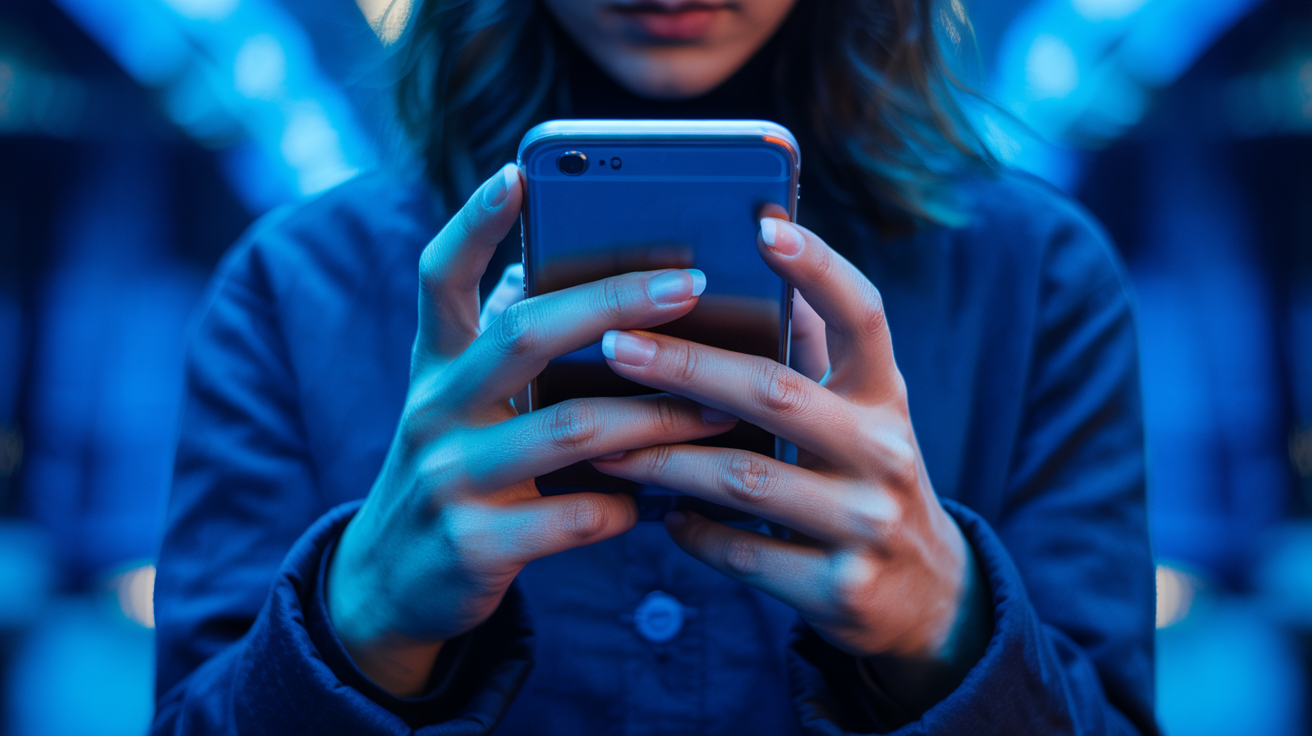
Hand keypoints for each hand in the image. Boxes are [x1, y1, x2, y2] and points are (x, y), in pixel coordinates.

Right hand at [327, 165, 735, 695]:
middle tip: (690, 283)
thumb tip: (578, 282)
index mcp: (435, 366)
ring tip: (717, 408)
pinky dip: (627, 504)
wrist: (389, 586)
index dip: (474, 220)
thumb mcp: (461, 406)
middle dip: (615, 302)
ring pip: (571, 428)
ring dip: (657, 417)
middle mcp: (434, 410)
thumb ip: (506, 349)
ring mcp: (449, 477)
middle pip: (524, 334)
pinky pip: (576, 515)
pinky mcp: (474, 544)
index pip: (439, 275)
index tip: (519, 171)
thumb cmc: (457, 473)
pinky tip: (654, 500)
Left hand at [591, 217, 970, 663]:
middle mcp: (884, 452)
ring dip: (664, 458)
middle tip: (615, 345)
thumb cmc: (865, 478)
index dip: (820, 267)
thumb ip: (813, 351)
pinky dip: (693, 531)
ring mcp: (866, 523)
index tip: (764, 225)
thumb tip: (752, 262)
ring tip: (605, 443)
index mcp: (886, 395)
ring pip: (745, 480)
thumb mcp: (861, 413)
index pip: (864, 315)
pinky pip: (743, 554)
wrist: (925, 594)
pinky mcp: (840, 588)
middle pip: (776, 394)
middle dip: (687, 366)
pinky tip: (660, 514)